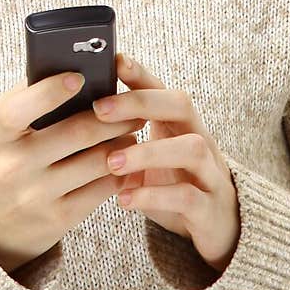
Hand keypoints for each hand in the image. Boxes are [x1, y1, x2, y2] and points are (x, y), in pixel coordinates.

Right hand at [0, 70, 145, 274]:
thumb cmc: (0, 157)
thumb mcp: (0, 125)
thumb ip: (29, 98)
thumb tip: (75, 69)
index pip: (24, 107)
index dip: (53, 90)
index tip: (80, 77)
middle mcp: (15, 165)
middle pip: (79, 132)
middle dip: (115, 117)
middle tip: (135, 109)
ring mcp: (37, 194)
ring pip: (98, 161)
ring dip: (124, 144)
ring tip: (131, 134)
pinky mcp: (58, 218)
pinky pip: (103, 189)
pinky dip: (120, 172)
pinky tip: (123, 162)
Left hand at [93, 53, 240, 273]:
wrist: (217, 228)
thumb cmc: (175, 185)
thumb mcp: (151, 158)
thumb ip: (124, 140)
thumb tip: (72, 120)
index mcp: (181, 125)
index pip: (162, 89)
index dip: (140, 74)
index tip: (113, 60)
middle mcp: (200, 140)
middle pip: (181, 105)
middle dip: (141, 103)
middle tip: (100, 109)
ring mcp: (210, 173)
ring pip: (191, 148)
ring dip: (149, 152)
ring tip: (112, 162)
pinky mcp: (210, 208)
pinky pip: (188, 197)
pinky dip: (154, 196)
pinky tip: (125, 199)